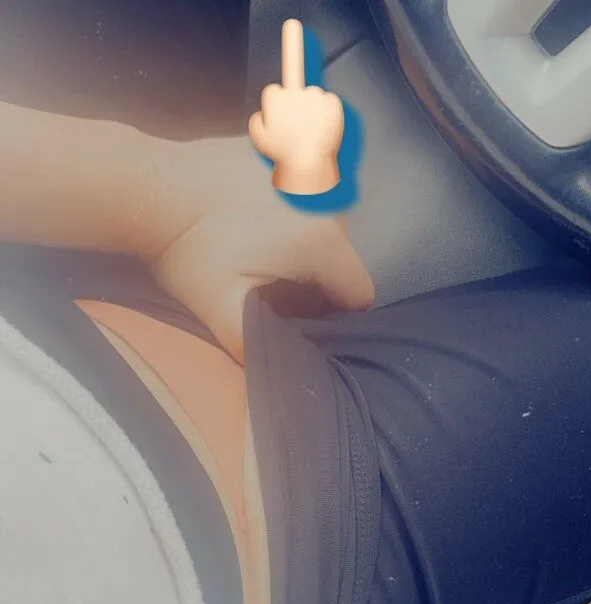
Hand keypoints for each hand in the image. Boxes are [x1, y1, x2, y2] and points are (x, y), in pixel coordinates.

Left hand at [145, 134, 373, 362]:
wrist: (150, 187)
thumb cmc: (187, 249)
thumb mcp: (219, 309)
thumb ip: (253, 348)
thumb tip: (276, 383)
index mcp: (321, 242)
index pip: (358, 292)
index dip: (334, 314)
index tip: (300, 318)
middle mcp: (325, 199)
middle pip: (343, 255)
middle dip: (316, 275)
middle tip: (268, 282)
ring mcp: (305, 168)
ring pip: (325, 219)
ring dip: (303, 237)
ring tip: (256, 244)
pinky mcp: (282, 151)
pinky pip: (301, 187)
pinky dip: (286, 203)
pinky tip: (247, 210)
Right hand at [248, 19, 343, 194]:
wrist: (310, 165)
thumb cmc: (283, 154)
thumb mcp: (258, 139)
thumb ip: (256, 120)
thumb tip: (262, 111)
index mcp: (276, 100)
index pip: (274, 92)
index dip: (277, 103)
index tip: (285, 72)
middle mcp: (295, 93)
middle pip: (295, 92)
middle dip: (297, 106)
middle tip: (299, 128)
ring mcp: (315, 97)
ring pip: (313, 98)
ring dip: (313, 111)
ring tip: (312, 133)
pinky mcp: (332, 104)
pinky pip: (329, 103)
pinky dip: (328, 114)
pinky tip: (324, 129)